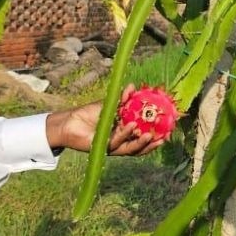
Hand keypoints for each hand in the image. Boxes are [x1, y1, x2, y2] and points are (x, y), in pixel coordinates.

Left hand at [45, 85, 164, 155]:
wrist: (69, 121)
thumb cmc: (88, 114)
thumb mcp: (108, 105)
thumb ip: (121, 100)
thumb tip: (132, 86)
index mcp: (122, 135)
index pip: (141, 139)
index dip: (154, 138)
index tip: (167, 132)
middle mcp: (118, 143)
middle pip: (139, 148)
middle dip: (151, 145)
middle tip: (163, 137)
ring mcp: (110, 147)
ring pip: (129, 149)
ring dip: (140, 142)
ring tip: (149, 134)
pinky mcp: (101, 148)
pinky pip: (115, 142)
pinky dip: (124, 134)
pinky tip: (130, 125)